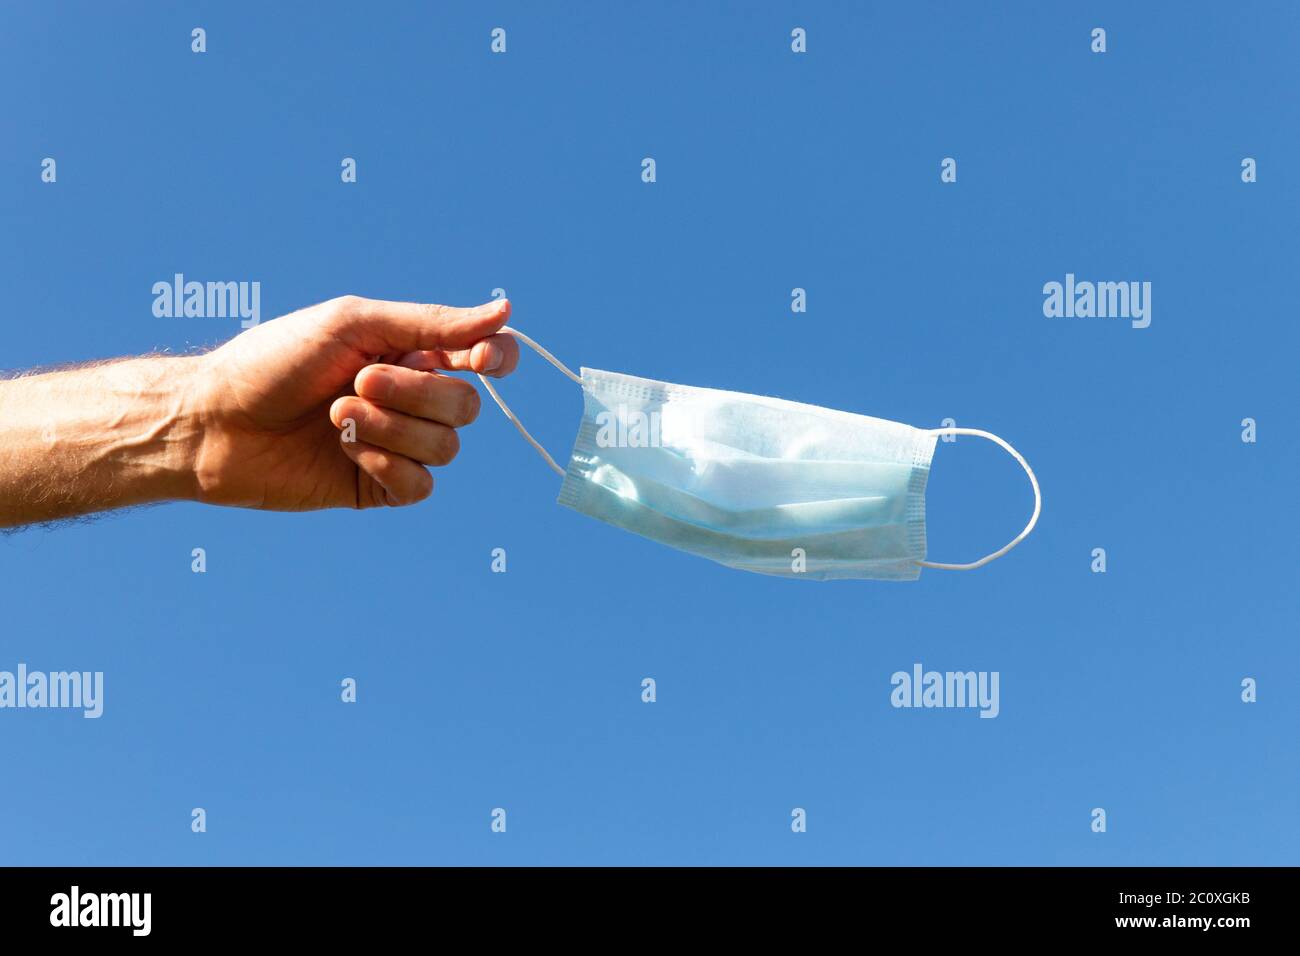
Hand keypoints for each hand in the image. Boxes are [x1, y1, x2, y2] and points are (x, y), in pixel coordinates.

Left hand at [190, 295, 518, 509]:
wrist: (212, 421)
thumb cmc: (273, 360)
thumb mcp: (353, 324)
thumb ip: (432, 323)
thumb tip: (505, 311)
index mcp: (411, 352)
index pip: (485, 357)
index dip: (497, 359)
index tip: (482, 361)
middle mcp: (411, 399)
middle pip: (466, 405)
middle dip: (415, 393)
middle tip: (356, 381)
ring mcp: (396, 445)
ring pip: (446, 446)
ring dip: (391, 429)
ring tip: (336, 415)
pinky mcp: (378, 487)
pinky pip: (420, 485)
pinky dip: (386, 465)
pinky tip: (345, 452)